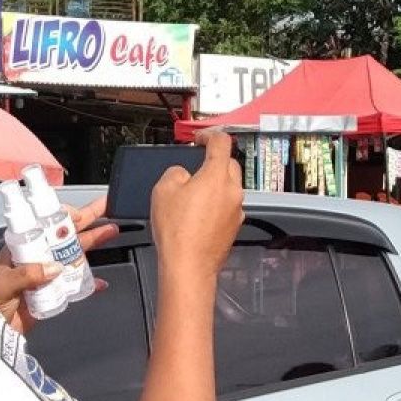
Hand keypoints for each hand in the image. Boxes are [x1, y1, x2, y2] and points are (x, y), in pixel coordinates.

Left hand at [0, 196, 116, 333]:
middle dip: (86, 220)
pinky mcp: (55, 289)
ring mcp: (48, 272)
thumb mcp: (5, 282)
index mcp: (23, 247)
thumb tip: (56, 267)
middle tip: (106, 209)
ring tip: (111, 231)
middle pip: (66, 234)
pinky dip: (90, 282)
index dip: (63, 216)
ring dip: (93, 242)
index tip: (80, 214)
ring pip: (75, 253)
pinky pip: (76, 283)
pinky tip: (100, 282)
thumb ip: (29, 273)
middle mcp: (38, 255)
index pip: (45, 225)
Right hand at [150, 129, 244, 281]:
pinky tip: (198, 211)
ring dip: (215, 183)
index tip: (200, 138)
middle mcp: (233, 192)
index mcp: (218, 176)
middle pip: (229, 164)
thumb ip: (176, 172)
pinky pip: (227, 205)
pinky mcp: (234, 226)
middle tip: (196, 163)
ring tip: (193, 191)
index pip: (221, 143)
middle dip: (214, 160)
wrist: (189, 265)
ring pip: (229, 186)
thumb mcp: (164, 189)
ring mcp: (236, 210)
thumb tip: (183, 174)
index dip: (209, 135)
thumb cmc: (178, 231)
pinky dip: (216, 202)